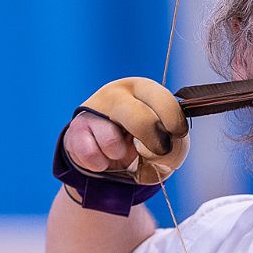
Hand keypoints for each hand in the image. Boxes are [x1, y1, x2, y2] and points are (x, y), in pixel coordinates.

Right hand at [63, 77, 189, 184]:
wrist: (106, 153)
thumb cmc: (143, 140)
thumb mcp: (166, 138)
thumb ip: (173, 142)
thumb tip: (159, 151)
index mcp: (142, 88)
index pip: (162, 99)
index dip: (174, 122)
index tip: (177, 134)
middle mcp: (116, 94)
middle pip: (139, 119)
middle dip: (152, 141)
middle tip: (156, 150)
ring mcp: (92, 110)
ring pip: (112, 142)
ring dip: (120, 154)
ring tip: (120, 150)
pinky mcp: (75, 130)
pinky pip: (91, 155)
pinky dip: (101, 163)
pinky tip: (103, 156)